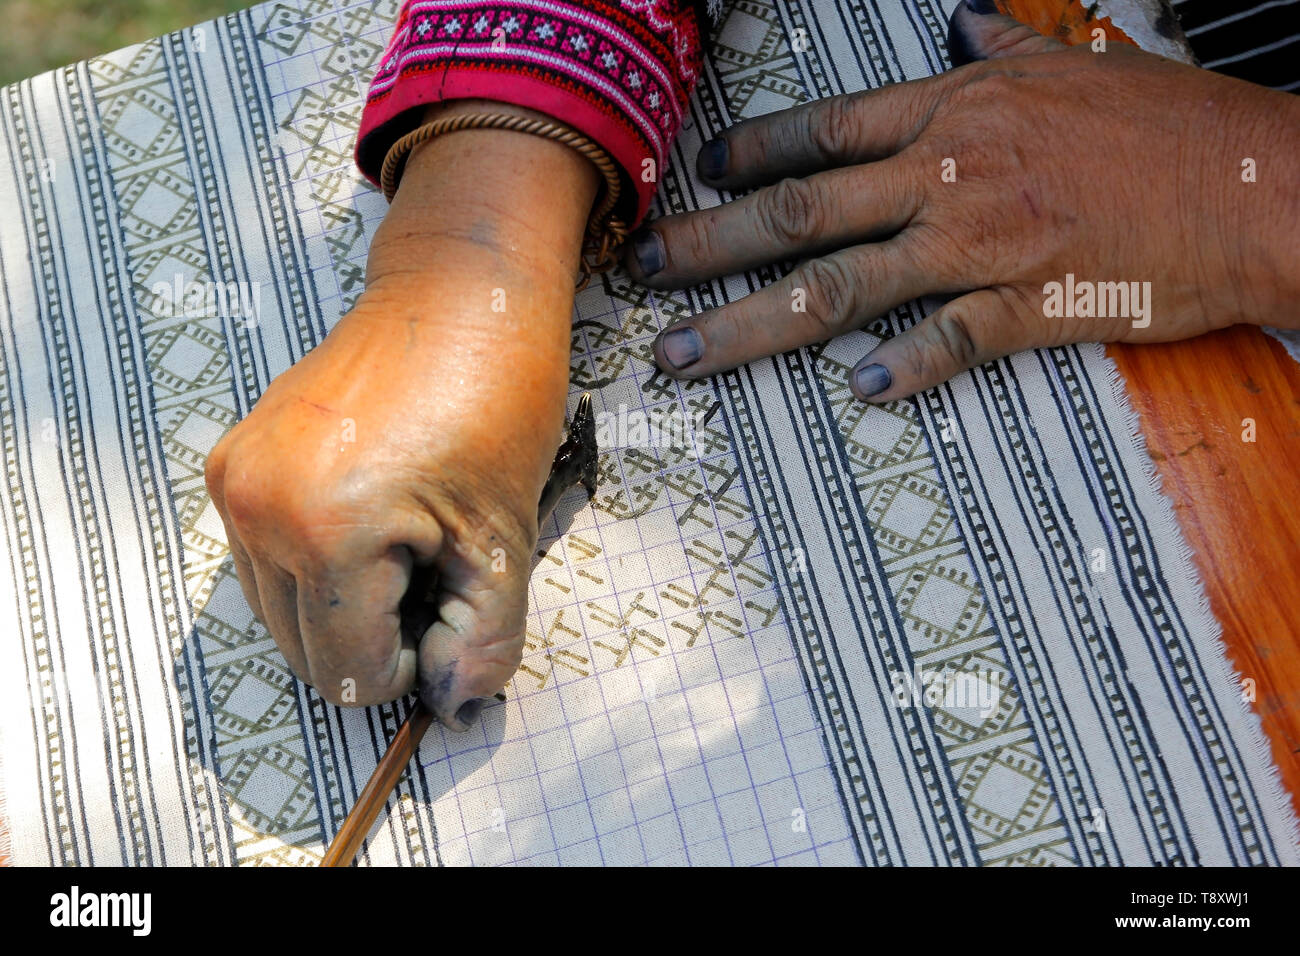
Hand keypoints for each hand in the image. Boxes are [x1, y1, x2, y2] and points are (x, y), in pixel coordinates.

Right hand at [205, 102, 596, 726]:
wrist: (458, 294)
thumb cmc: (497, 399)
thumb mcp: (506, 535)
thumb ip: (485, 640)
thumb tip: (453, 704)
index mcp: (323, 531)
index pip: (349, 673)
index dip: (411, 667)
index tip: (454, 609)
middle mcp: (256, 508)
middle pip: (306, 652)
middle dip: (377, 637)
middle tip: (439, 572)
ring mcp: (235, 481)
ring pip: (280, 612)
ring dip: (345, 606)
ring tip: (409, 540)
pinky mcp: (233, 461)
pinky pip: (266, 560)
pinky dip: (316, 567)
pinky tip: (374, 516)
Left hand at [627, 3, 1299, 401]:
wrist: (1260, 185)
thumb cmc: (1171, 127)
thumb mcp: (1077, 63)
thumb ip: (1005, 46)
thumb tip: (963, 19)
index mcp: (957, 111)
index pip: (827, 130)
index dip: (752, 155)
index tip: (700, 177)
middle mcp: (951, 174)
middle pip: (800, 211)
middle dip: (707, 245)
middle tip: (641, 273)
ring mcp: (983, 242)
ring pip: (840, 285)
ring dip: (749, 325)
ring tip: (682, 354)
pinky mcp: (1028, 305)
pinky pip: (946, 341)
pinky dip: (900, 365)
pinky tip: (854, 392)